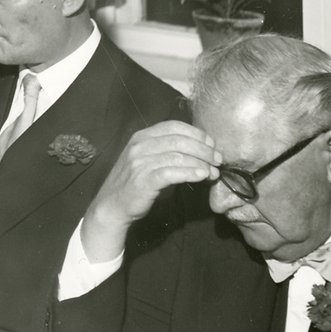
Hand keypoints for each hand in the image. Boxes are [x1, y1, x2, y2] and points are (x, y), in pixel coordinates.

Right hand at [81, 120, 221, 262]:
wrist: (112, 205)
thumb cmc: (133, 182)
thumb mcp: (146, 159)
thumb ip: (166, 150)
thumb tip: (199, 149)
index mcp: (141, 136)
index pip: (174, 126)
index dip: (197, 133)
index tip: (212, 145)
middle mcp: (139, 145)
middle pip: (179, 140)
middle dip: (204, 149)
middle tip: (218, 160)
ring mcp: (140, 162)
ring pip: (178, 156)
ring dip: (201, 163)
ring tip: (214, 172)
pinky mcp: (144, 180)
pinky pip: (172, 173)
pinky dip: (191, 173)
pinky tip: (202, 177)